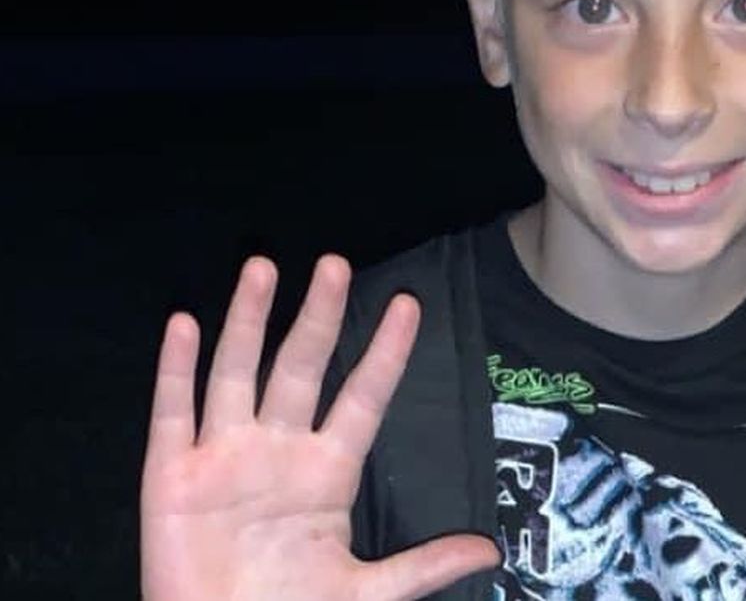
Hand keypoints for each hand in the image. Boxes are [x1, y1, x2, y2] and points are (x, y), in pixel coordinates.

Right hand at [140, 255, 499, 600]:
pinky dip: (176, 369)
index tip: (409, 305)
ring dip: (248, 321)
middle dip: (318, 316)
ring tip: (263, 268)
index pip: (363, 397)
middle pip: (302, 368)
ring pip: (238, 372)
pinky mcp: (170, 475)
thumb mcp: (365, 592)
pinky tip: (184, 323)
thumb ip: (422, 566)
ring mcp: (223, 456)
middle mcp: (278, 449)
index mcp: (327, 471)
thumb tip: (489, 550)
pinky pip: (174, 412)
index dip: (385, 353)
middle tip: (336, 263)